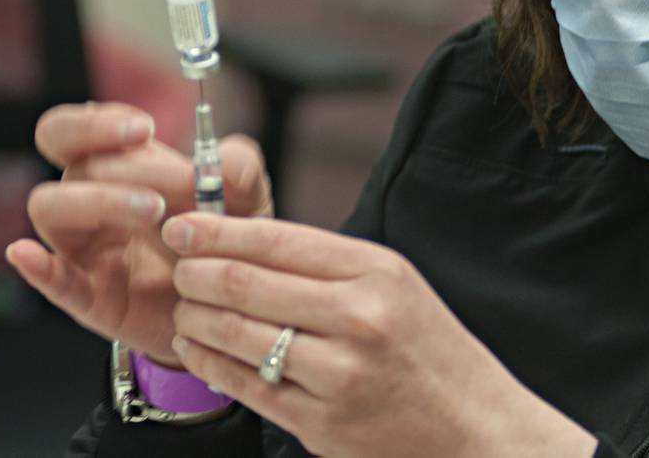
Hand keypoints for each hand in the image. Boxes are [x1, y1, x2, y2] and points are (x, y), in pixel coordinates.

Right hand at [4, 102, 272, 365]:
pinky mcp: (91, 297)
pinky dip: (38, 269)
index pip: (76, 131)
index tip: (145, 129)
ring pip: (51, 209)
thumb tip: (223, 162)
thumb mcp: (246, 197)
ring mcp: (85, 250)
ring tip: (156, 210)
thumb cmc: (227, 237)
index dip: (96, 123)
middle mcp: (92, 201)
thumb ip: (241, 168)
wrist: (232, 304)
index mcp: (121, 168)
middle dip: (110, 155)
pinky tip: (27, 254)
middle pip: (66, 163)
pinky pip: (54, 282)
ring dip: (98, 200)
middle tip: (159, 165)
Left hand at [163, 213, 595, 457]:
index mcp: (378, 271)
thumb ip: (328, 264)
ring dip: (195, 317)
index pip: (278, 240)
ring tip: (183, 307)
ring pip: (236, 334)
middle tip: (176, 266)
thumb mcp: (395, 284)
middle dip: (195, 272)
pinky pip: (244, 385)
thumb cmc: (429, 349)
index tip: (181, 224)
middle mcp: (358, 317)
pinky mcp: (320, 422)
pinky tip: (196, 348)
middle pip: (246, 283)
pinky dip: (208, 362)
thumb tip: (245, 239)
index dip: (218, 231)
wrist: (472, 423)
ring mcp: (338, 373)